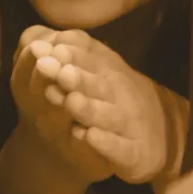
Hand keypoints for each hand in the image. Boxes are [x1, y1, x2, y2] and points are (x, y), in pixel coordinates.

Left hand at [28, 28, 173, 185]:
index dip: (73, 55)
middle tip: (61, 72)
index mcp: (107, 71)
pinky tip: (90, 136)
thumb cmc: (110, 99)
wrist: (153, 137)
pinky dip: (107, 144)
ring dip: (90, 108)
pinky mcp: (134, 153)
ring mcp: (128, 124)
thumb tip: (39, 40)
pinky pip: (121, 149)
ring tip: (71, 101)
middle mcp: (119, 95)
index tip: (53, 49)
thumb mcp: (94, 71)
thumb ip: (71, 53)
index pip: (91, 60)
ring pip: (108, 116)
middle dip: (79, 79)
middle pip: (99, 85)